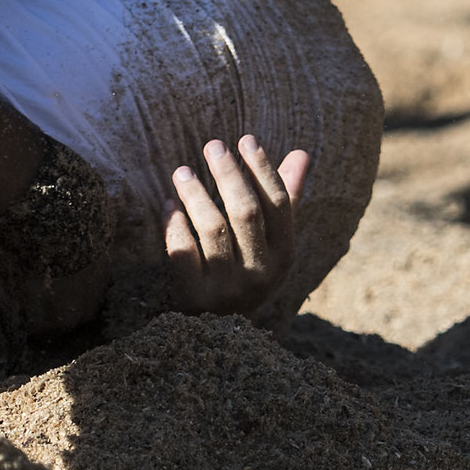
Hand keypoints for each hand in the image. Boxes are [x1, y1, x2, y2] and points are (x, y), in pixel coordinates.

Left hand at [163, 135, 308, 315]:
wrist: (214, 330)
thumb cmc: (244, 271)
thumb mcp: (270, 243)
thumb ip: (284, 200)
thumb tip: (302, 154)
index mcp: (285, 255)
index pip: (279, 205)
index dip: (263, 169)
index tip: (245, 139)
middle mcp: (261, 271)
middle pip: (246, 212)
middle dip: (228, 175)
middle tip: (212, 146)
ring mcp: (229, 285)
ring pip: (213, 227)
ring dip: (195, 195)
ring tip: (181, 171)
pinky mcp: (196, 295)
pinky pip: (183, 251)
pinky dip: (174, 225)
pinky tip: (167, 206)